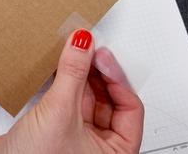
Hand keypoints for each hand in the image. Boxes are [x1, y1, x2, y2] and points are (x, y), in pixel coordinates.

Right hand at [0, 29, 143, 153]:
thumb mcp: (59, 112)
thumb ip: (73, 74)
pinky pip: (70, 102)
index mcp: (115, 152)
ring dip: (81, 75)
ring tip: (74, 54)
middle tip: (88, 50)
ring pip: (89, 98)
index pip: (130, 106)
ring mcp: (79, 139)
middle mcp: (100, 147)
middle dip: (98, 73)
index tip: (102, 55)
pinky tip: (60, 68)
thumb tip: (83, 44)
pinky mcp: (58, 132)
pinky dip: (66, 84)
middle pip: (110, 99)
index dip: (117, 78)